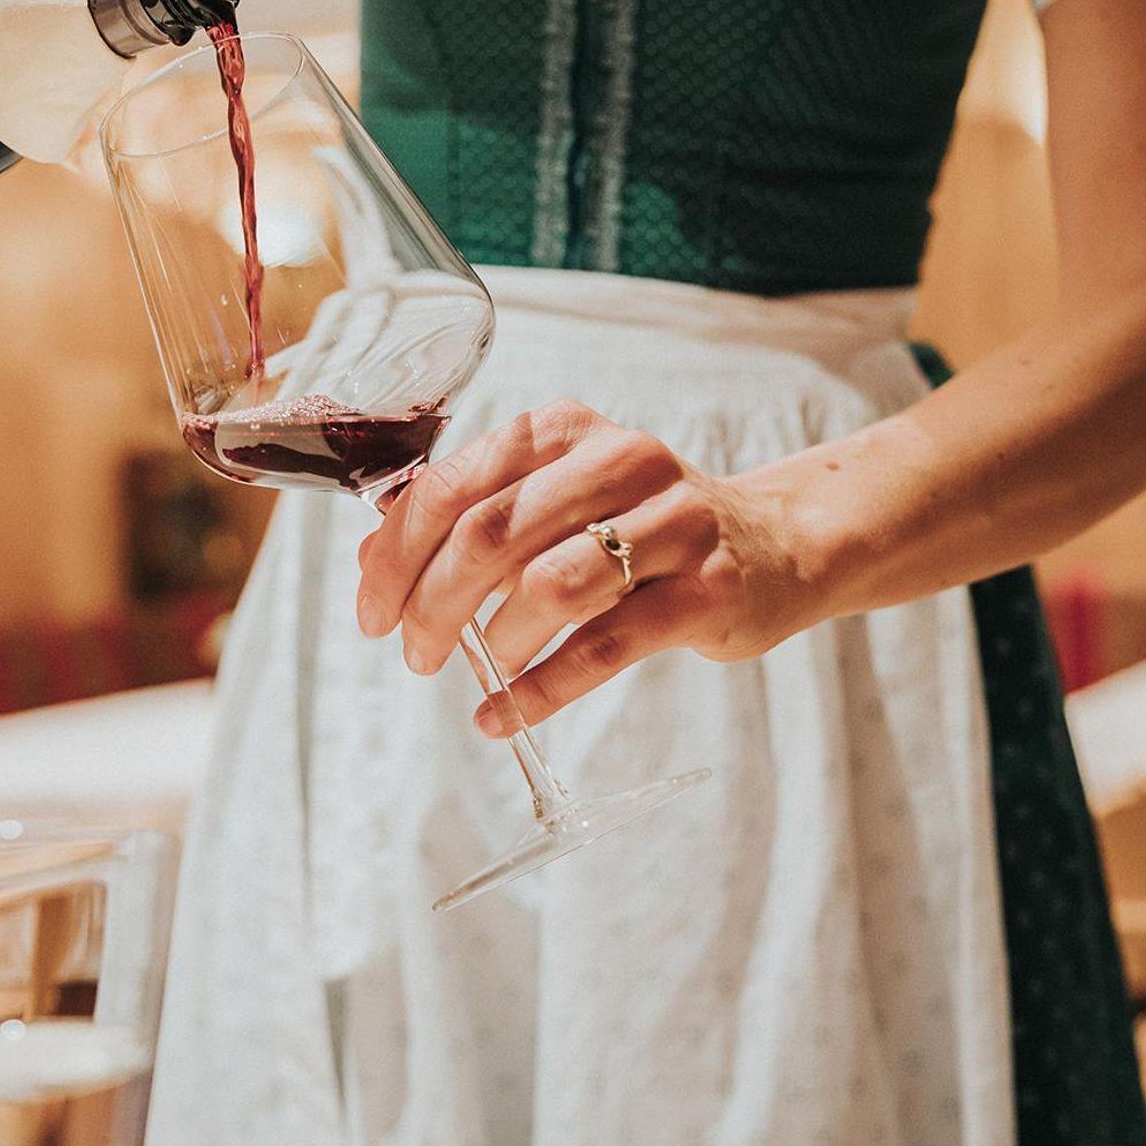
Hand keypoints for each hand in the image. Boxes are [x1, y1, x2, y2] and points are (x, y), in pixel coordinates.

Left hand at [356, 400, 818, 734]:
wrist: (775, 545)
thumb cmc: (645, 528)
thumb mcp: (557, 505)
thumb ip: (470, 522)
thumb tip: (373, 560)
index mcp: (566, 431)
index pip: (453, 486)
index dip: (396, 555)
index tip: (371, 612)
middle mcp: (620, 460)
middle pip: (491, 533)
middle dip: (433, 604)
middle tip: (416, 654)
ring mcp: (672, 523)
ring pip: (549, 585)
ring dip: (495, 643)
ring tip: (480, 671)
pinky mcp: (707, 589)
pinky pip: (605, 646)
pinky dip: (540, 690)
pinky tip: (503, 714)